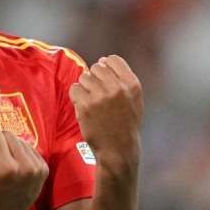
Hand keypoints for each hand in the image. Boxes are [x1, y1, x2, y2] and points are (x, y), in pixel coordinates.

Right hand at [0, 122, 48, 209]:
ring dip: (10, 148)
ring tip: (5, 167)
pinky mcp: (44, 169)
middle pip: (8, 134)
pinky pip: (30, 148)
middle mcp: (26, 166)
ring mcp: (38, 168)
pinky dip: (21, 154)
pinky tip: (15, 169)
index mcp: (6, 167)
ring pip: (20, 139)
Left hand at [69, 55, 142, 169]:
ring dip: (85, 88)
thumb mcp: (134, 100)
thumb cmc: (126, 124)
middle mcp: (117, 88)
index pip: (113, 60)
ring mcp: (100, 96)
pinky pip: (74, 89)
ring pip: (84, 78)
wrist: (118, 149)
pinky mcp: (85, 105)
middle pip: (96, 67)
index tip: (106, 82)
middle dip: (95, 79)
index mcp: (132, 84)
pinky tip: (84, 107)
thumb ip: (122, 78)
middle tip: (97, 95)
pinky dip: (76, 97)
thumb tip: (102, 59)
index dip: (107, 68)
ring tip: (91, 103)